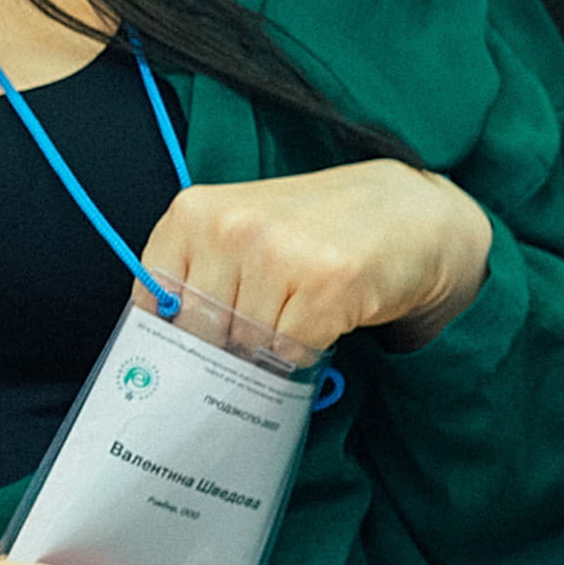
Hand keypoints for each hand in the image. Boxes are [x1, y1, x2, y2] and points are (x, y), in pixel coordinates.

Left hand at [139, 158, 491, 354]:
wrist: (408, 212)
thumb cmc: (313, 230)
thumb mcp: (238, 233)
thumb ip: (197, 276)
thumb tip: (165, 352)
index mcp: (194, 213)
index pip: (155, 300)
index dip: (173, 335)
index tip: (186, 353)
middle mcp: (230, 226)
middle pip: (199, 329)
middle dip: (223, 347)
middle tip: (253, 338)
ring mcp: (278, 253)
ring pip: (246, 344)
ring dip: (268, 348)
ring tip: (294, 315)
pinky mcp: (327, 283)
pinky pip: (291, 352)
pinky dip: (304, 352)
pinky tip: (322, 320)